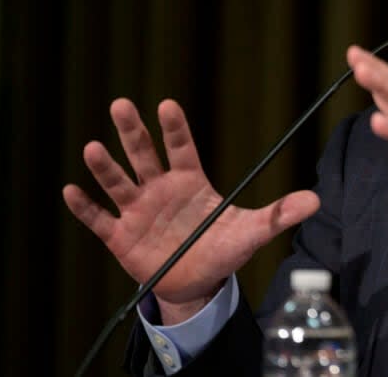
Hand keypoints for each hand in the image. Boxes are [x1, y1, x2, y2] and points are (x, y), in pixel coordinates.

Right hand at [62, 98, 319, 322]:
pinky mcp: (120, 237)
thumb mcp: (252, 232)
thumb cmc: (222, 249)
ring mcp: (138, 211)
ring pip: (119, 183)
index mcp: (191, 182)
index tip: (166, 105)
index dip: (175, 128)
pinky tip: (71, 191)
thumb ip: (278, 214)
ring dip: (105, 166)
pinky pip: (100, 219)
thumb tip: (316, 200)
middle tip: (121, 104)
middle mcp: (160, 189)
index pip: (182, 148)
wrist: (195, 283)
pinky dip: (85, 207)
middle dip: (133, 132)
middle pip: (144, 155)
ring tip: (93, 147)